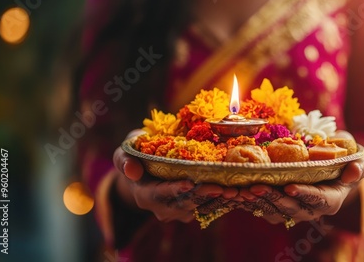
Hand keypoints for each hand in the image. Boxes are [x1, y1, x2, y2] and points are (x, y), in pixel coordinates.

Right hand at [112, 132, 237, 222]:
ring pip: (200, 206)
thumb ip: (124, 160)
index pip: (161, 194)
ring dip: (218, 199)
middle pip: (186, 203)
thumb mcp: (124, 154)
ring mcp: (180, 210)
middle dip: (205, 195)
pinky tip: (238, 191)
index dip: (175, 189)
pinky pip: (209, 205)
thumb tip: (133, 170)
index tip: (190, 182)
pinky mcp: (194, 208)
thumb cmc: (135, 156)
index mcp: (146, 195)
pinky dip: (222, 199)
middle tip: (224, 188)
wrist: (145, 171)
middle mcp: (164, 208)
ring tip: (236, 190)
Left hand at [238, 158, 363, 224]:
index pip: (317, 199)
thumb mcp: (357, 161)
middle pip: (290, 207)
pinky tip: (235, 192)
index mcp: (329, 201)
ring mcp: (292, 210)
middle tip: (257, 187)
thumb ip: (359, 167)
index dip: (304, 194)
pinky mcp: (276, 206)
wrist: (328, 172)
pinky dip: (248, 202)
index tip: (290, 187)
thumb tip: (354, 170)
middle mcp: (309, 210)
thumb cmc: (343, 163)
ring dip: (256, 202)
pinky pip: (261, 207)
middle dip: (273, 198)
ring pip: (272, 210)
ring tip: (242, 191)